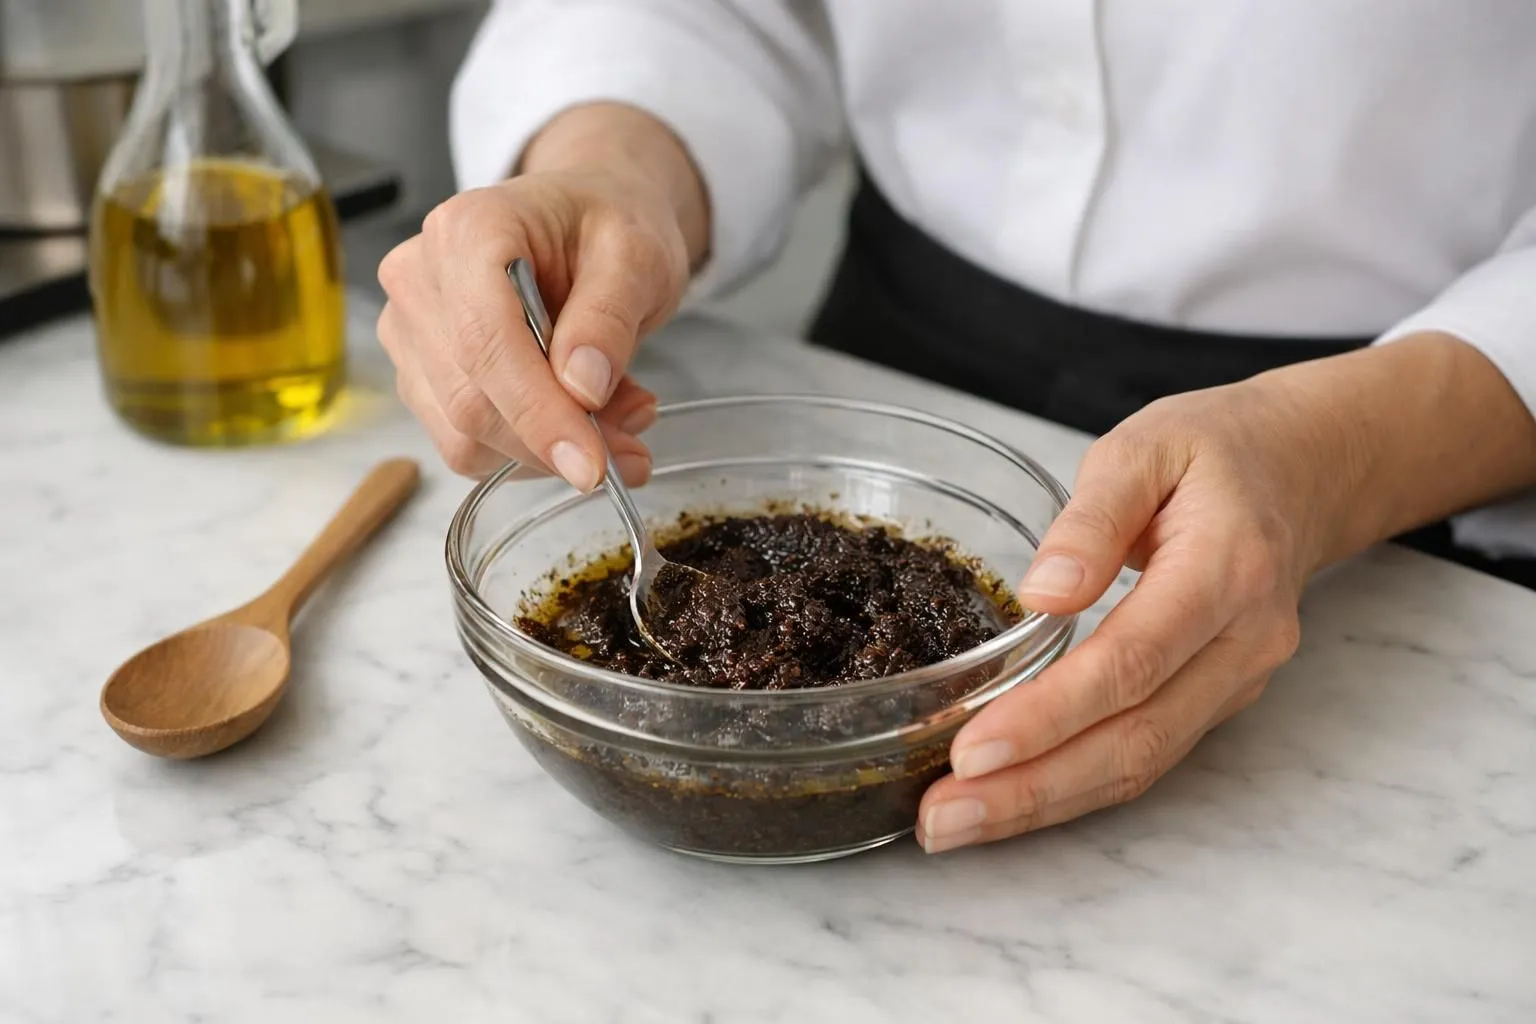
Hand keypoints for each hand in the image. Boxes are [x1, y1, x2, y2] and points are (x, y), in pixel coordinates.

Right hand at [376, 104, 707, 484]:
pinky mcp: (420, 374)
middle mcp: (419, 278)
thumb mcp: (637, 257)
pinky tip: (577, 420)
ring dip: (546, 452)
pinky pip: (465, 443)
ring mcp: (411, 329)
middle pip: (471, 399)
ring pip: (464, 435)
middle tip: (632, 449)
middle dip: (556, 441)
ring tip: (618, 419)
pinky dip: (528, 451)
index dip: (538, 414)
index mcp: (467, 230)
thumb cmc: (607, 225)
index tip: (592, 464)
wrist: (589, 219)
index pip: (486, 342)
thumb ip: (608, 318)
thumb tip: (584, 388)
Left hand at [916, 379, 1328, 853]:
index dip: (1050, 715)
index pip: (1132, 662)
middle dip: (1031, 786)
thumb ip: (1092, 516)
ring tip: (954, 825)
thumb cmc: (1216, 452)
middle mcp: (1243, 642)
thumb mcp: (1146, 446)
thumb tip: (1042, 593)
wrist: (1305, 470)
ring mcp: (1237, 680)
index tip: (973, 750)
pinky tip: (1009, 801)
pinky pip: (1146, 755)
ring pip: (1141, 763)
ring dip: (1044, 804)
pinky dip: (1074, 787)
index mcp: (1226, 569)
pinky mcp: (1217, 699)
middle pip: (1134, 737)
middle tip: (941, 817)